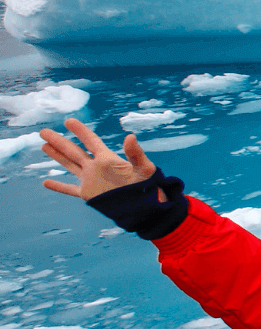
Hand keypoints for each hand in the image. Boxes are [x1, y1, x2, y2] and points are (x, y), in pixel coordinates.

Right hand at [39, 118, 158, 199]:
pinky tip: (46, 182)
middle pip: (73, 151)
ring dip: (56, 156)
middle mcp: (96, 167)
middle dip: (59, 141)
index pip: (91, 141)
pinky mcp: (88, 194)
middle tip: (43, 131)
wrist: (144, 207)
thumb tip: (130, 136)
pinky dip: (58, 186)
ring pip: (70, 165)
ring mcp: (91, 180)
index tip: (68, 121)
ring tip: (44, 146)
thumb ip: (136, 153)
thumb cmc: (148, 186)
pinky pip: (70, 189)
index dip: (80, 131)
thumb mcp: (144, 168)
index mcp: (108, 159)